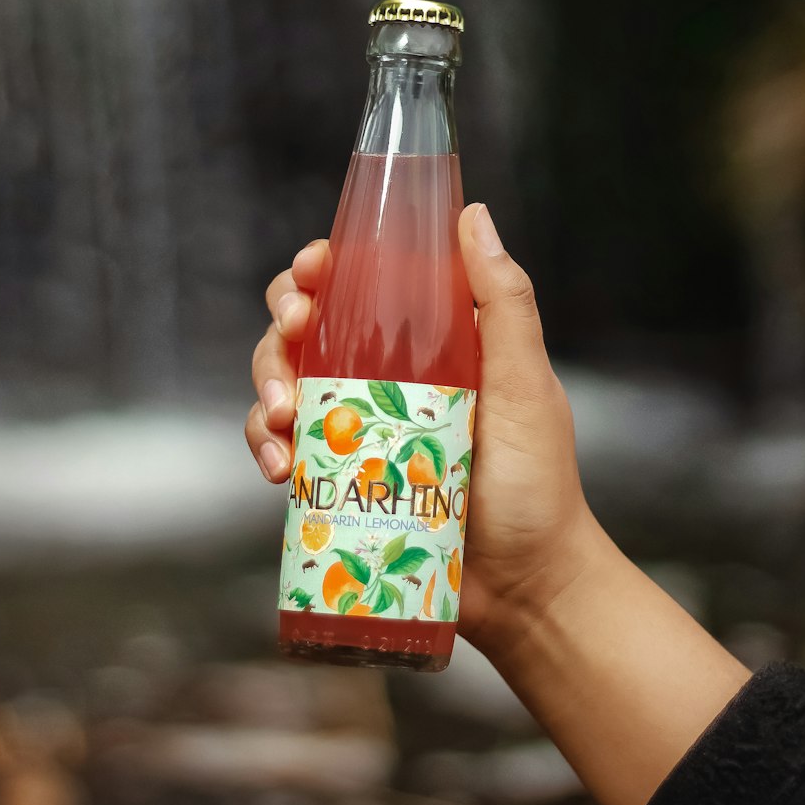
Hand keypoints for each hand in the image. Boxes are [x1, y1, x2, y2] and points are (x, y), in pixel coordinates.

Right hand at [246, 202, 602, 656]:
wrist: (526, 591)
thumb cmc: (537, 485)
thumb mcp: (526, 384)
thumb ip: (504, 302)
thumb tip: (472, 213)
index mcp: (431, 344)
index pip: (365, 285)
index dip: (325, 268)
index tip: (313, 271)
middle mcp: (387, 381)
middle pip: (308, 329)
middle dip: (283, 324)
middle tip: (293, 333)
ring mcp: (357, 432)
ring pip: (283, 386)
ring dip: (267, 389)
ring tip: (284, 419)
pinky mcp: (337, 482)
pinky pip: (284, 450)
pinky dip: (268, 448)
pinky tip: (280, 470)